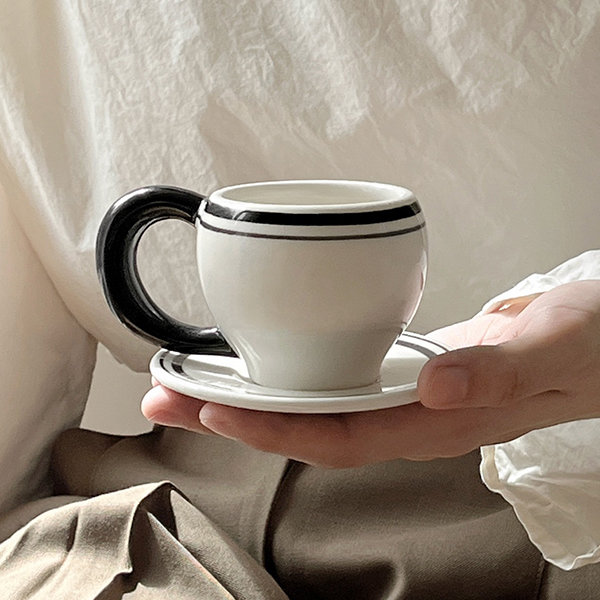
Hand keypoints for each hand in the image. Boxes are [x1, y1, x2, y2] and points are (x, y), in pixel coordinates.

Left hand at [141, 280, 599, 466]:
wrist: (595, 338)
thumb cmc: (582, 344)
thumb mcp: (552, 346)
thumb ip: (498, 368)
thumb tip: (432, 387)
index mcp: (435, 420)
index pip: (337, 435)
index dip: (273, 427)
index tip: (211, 406)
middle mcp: (408, 413)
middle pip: (307, 423)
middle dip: (236, 412)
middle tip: (166, 392)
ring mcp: (401, 391)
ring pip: (313, 400)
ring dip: (253, 390)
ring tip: (192, 376)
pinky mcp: (402, 365)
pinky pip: (335, 374)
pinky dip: (292, 369)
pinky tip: (263, 356)